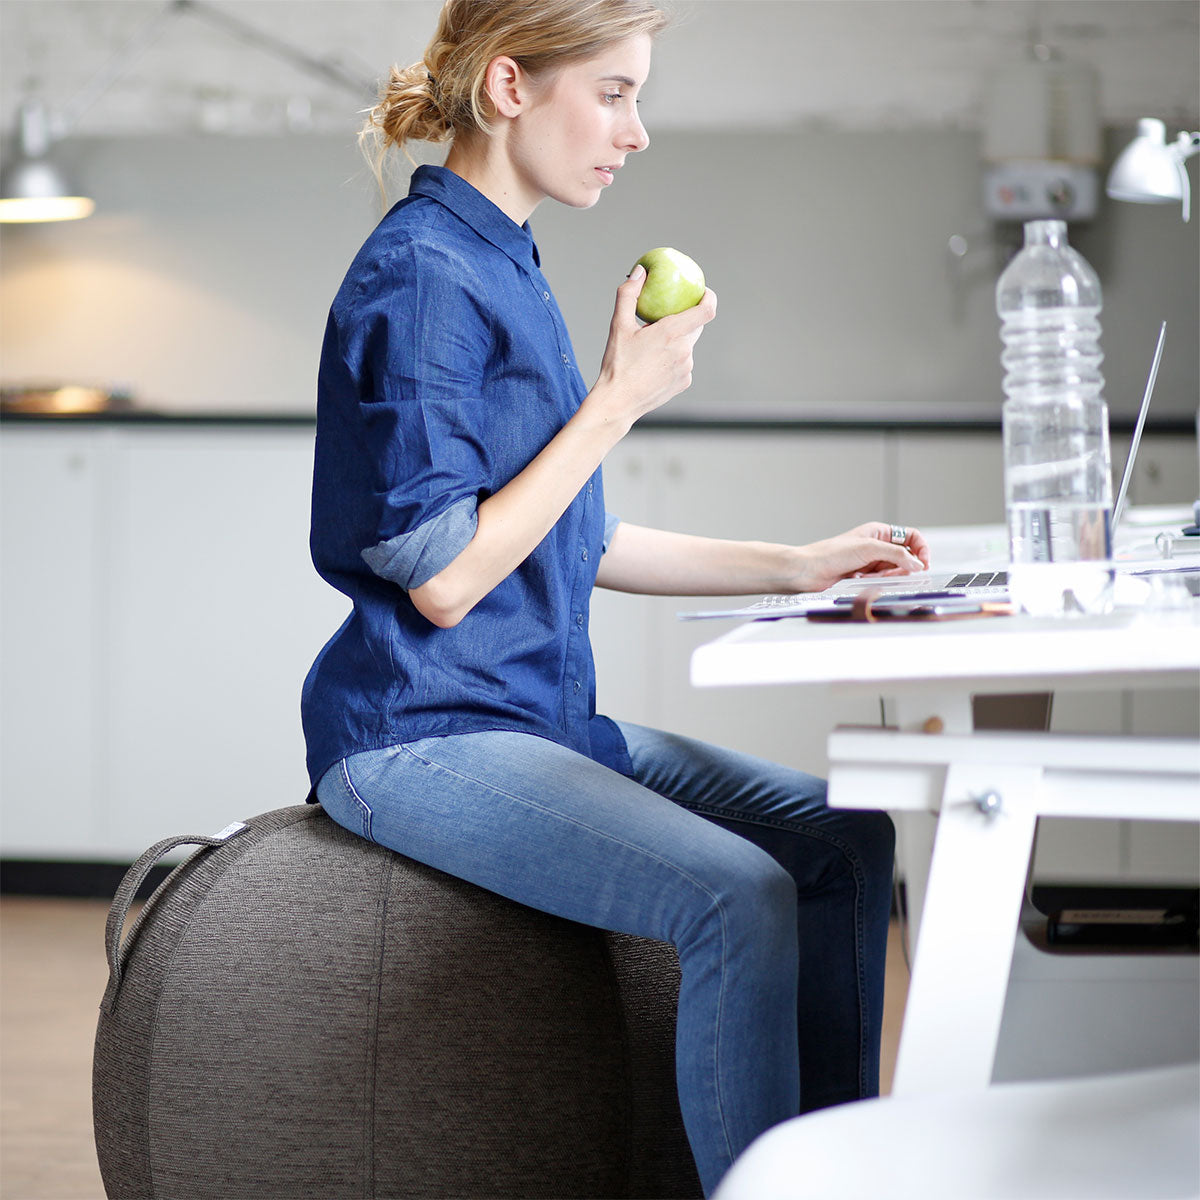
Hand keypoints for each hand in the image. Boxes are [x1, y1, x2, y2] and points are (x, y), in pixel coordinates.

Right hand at [586, 265, 717, 430]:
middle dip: (687, 317)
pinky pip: (683, 363)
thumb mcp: (618, 326)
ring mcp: (687, 368)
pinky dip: (673, 359)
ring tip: (652, 347)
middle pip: (697, 326)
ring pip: (687, 346)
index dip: (710, 297)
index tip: (704, 291)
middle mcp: (684, 350)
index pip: (706, 310)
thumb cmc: (617, 363)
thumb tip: (639, 271)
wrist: (618, 402)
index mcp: (671, 333)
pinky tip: (653, 365)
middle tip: (670, 315)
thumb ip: (629, 295)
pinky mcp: (685, 382)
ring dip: (676, 341)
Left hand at [788, 522, 930, 592]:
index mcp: (879, 532)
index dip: (920, 550)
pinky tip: (858, 580)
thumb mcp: (867, 548)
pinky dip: (874, 583)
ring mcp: (871, 563)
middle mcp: (877, 546)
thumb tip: (917, 563)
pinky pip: (881, 583)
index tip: (922, 564)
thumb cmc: (829, 554)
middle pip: (905, 558)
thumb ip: (896, 554)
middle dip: (899, 568)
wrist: (807, 571)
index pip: (911, 537)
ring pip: (893, 573)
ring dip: (884, 577)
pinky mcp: (864, 577)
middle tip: (886, 573)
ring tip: (866, 575)